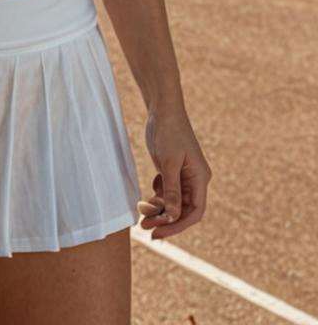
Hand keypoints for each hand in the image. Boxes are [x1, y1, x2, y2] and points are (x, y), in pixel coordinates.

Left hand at [138, 106, 211, 239]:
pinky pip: (165, 193)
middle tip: (146, 228)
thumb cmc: (169, 132)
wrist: (162, 110)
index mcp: (200, 179)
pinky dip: (156, 199)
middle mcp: (194, 180)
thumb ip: (171, 191)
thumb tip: (174, 217)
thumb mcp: (169, 163)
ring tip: (141, 216)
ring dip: (158, 211)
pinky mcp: (171, 171)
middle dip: (165, 220)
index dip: (178, 225)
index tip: (160, 232)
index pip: (195, 212)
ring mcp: (183, 176)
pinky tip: (145, 200)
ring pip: (172, 203)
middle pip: (183, 210)